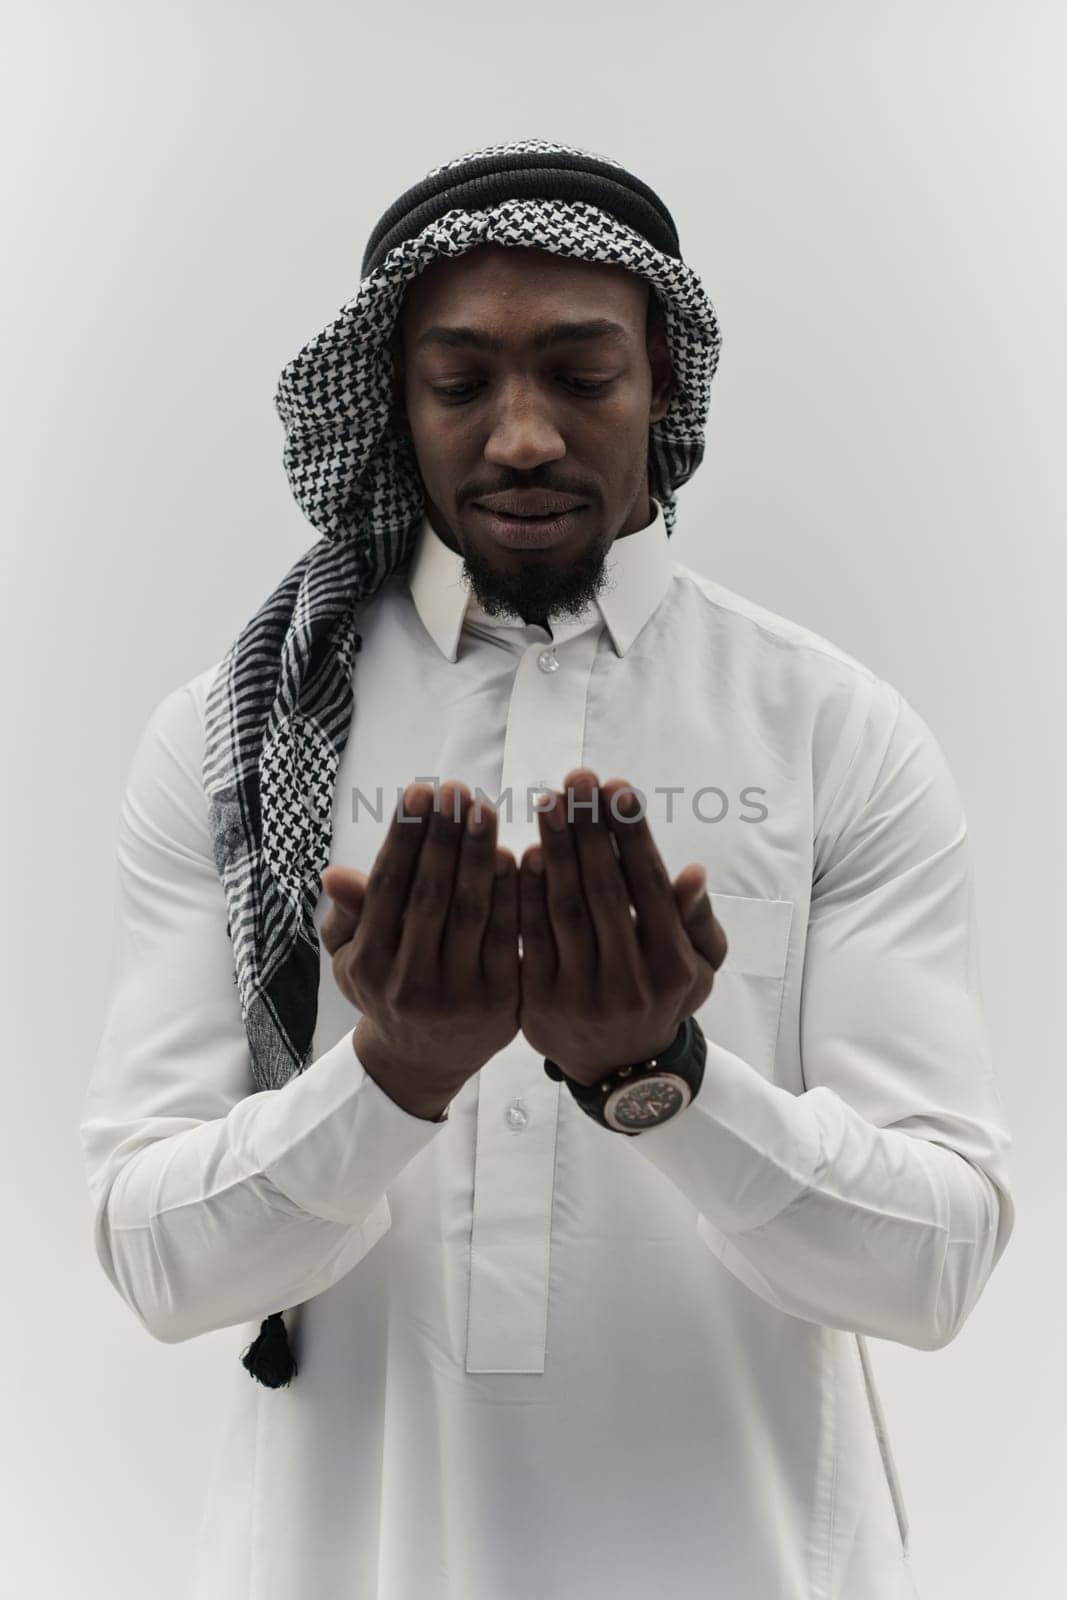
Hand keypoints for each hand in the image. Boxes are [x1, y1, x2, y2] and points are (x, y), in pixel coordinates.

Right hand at [320, 782, 519, 1116]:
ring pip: (470, 913)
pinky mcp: (500, 1003)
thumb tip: (332, 874)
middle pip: (430, 895)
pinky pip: (507, 938)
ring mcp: (456, 996)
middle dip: (444, 836)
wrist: (422, 1061)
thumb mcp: (353, 958)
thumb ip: (349, 915)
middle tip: (458, 790)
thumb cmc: (385, 988)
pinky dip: (513, 895)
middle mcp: (407, 982)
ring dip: (479, 856)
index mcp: (367, 964)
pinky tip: (518, 855)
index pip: (387, 887)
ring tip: (486, 810)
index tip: (421, 790)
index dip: (405, 836)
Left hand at [518, 769, 727, 1085]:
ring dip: (556, 849)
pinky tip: (522, 852)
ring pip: (564, 909)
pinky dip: (525, 893)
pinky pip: (530, 937)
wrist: (619, 1069)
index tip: (618, 786)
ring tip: (549, 801)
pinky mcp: (539, 1002)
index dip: (632, 834)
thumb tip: (693, 873)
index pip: (648, 887)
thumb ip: (696, 921)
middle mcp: (629, 981)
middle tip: (578, 778)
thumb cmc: (663, 997)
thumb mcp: (699, 969)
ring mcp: (581, 994)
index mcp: (672, 966)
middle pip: (603, 890)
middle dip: (590, 828)